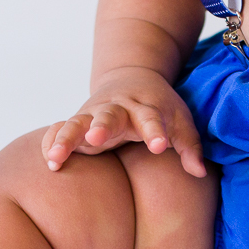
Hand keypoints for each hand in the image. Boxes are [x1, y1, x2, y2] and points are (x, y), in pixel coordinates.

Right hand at [41, 66, 206, 176]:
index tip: (160, 146)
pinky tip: (48, 159)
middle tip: (96, 138)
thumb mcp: (180, 122)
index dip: (155, 131)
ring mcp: (94, 115)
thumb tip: (199, 173)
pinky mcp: (78, 123)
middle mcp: (117, 109)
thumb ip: (189, 147)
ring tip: (57, 156)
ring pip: (78, 122)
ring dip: (67, 136)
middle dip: (102, 126)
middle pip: (109, 115)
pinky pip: (60, 129)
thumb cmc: (159, 107)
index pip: (152, 118)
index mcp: (145, 107)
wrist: (131, 76)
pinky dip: (51, 141)